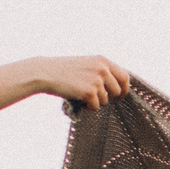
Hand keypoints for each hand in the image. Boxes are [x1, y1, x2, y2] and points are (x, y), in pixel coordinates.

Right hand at [0, 56, 132, 114]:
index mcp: (103, 60)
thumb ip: (101, 72)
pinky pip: (95, 107)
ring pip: (105, 101)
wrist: (45, 72)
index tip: (119, 97)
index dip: (123, 89)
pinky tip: (78, 100)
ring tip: (81, 96)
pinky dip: (88, 108)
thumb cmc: (64, 71)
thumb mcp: (86, 65)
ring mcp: (97, 80)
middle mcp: (102, 69)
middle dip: (109, 98)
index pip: (124, 77)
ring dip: (95, 103)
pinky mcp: (89, 92)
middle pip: (118, 91)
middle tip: (97, 100)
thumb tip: (117, 88)